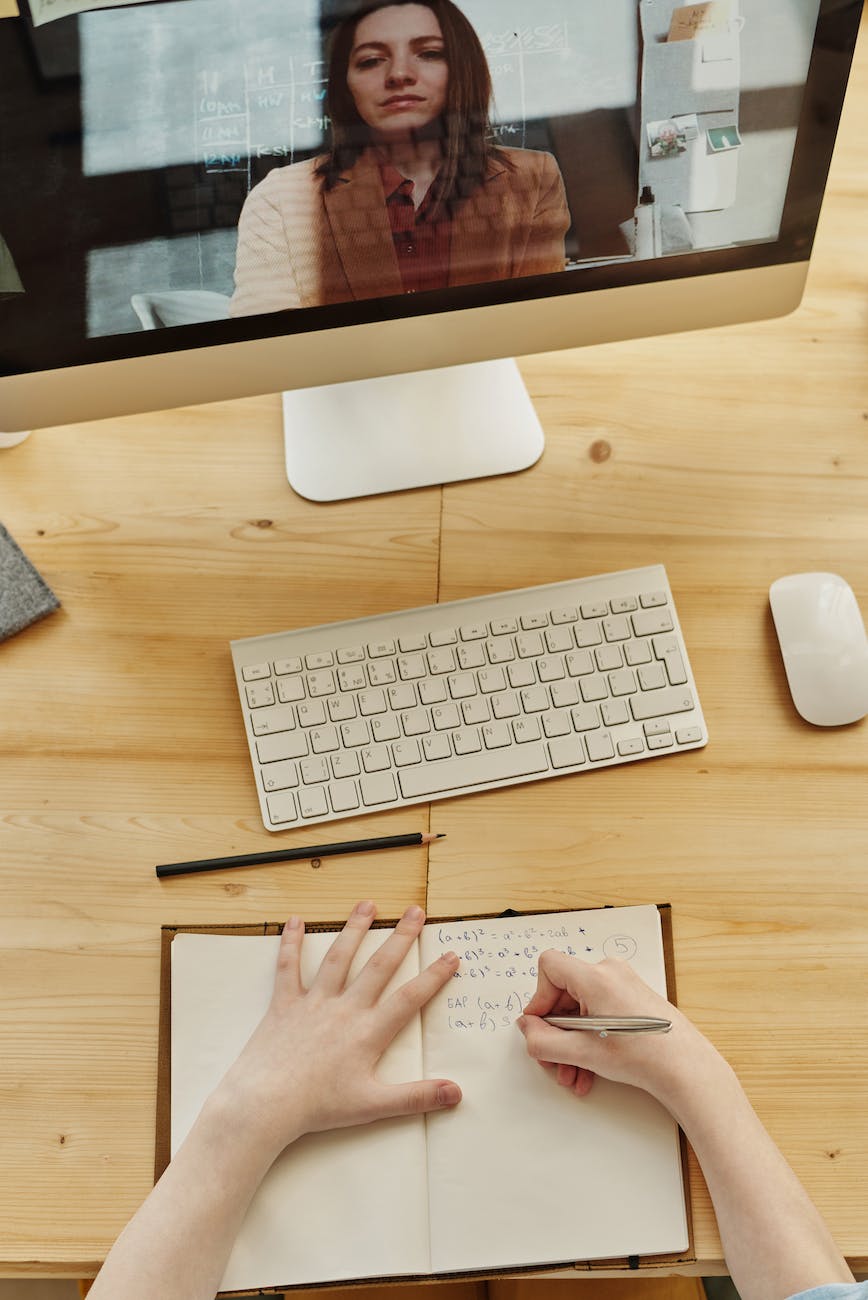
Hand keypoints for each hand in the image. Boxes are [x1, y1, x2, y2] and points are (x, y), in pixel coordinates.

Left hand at [211, 901, 461, 1161]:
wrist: (267, 1103)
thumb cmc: (319, 1106)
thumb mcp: (373, 1106)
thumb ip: (417, 1097)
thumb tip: (456, 1092)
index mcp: (368, 1032)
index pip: (410, 998)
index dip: (434, 976)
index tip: (451, 956)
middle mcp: (345, 1008)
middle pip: (379, 966)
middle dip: (400, 937)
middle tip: (415, 911)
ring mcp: (314, 1002)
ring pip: (338, 957)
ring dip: (355, 929)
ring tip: (368, 904)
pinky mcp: (285, 1003)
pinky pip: (288, 967)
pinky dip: (291, 943)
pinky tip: (295, 921)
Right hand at [517, 950, 723, 1110]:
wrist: (685, 1068)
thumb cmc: (644, 1056)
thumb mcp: (582, 1052)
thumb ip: (543, 1041)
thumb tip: (527, 1028)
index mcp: (596, 977)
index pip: (549, 966)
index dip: (539, 997)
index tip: (540, 1026)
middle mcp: (610, 972)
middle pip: (563, 992)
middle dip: (556, 1031)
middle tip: (555, 1060)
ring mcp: (622, 983)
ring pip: (580, 1008)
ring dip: (571, 1042)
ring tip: (574, 1074)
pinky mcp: (630, 996)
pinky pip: (597, 1011)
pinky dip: (589, 1038)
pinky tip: (589, 1069)